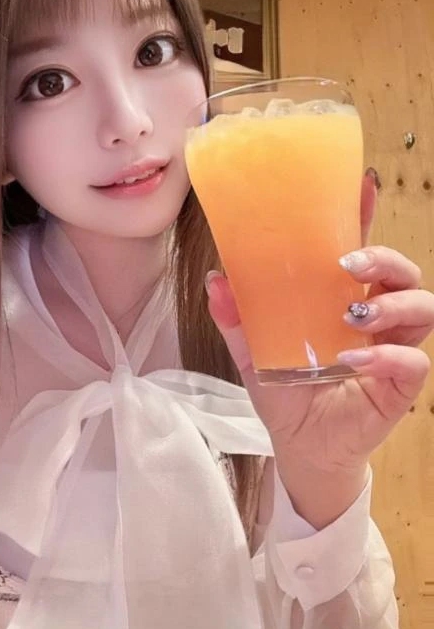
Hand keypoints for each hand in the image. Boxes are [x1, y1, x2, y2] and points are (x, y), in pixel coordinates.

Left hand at [207, 170, 432, 522]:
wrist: (300, 445)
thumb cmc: (285, 390)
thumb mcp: (252, 350)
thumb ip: (237, 317)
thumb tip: (216, 280)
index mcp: (339, 298)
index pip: (360, 250)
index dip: (365, 216)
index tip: (363, 184)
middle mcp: (373, 315)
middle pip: (401, 270)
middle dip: (384, 257)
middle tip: (347, 264)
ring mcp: (391, 346)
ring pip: (421, 307)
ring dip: (391, 303)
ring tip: (351, 314)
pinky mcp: (400, 383)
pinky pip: (413, 360)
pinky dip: (386, 355)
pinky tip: (354, 358)